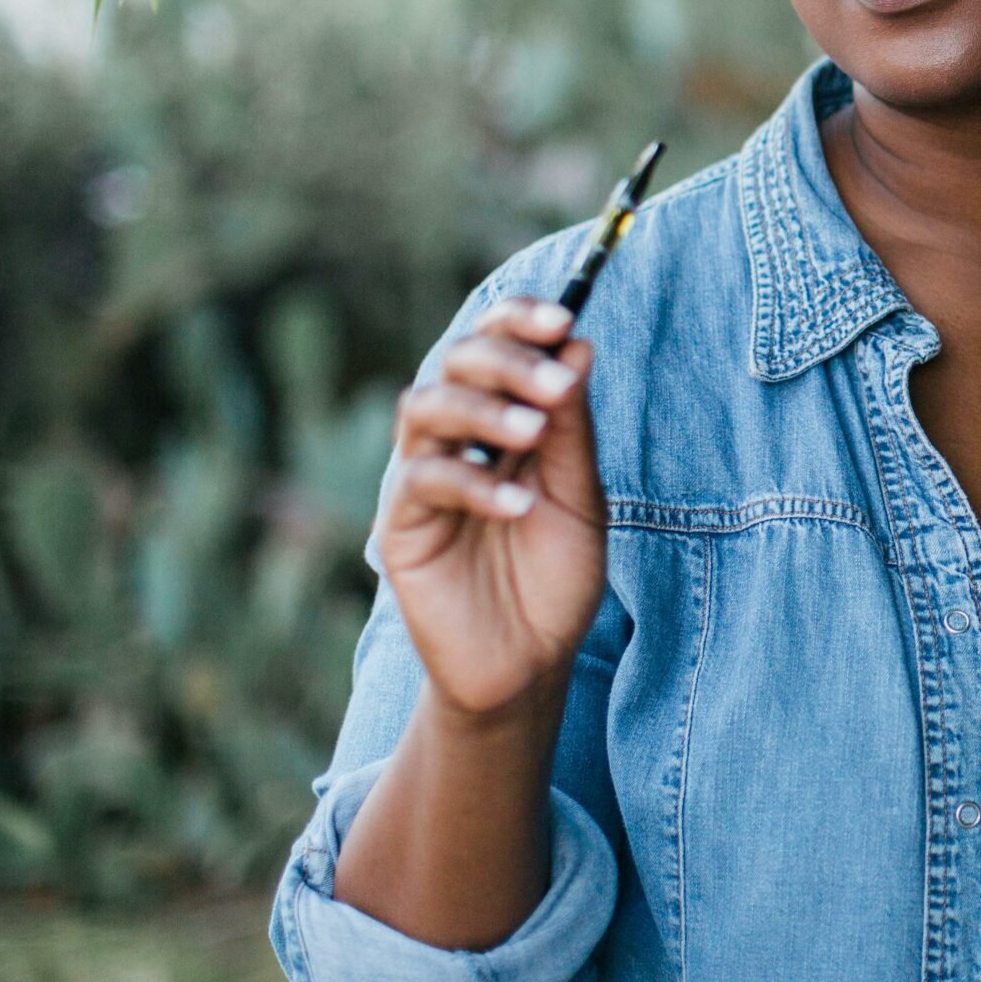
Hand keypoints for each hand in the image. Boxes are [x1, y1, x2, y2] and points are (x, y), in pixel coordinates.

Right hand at [378, 297, 607, 718]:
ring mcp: (421, 477)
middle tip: (555, 383)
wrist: (529, 663)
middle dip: (506, 359)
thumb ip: (574, 427)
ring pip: (425, 407)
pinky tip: (518, 504)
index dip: (519, 319)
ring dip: (482, 410)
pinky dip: (471, 483)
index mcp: (500, 419)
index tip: (563, 317)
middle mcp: (454, 437)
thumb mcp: (580, 497)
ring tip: (535, 432)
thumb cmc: (555, 576)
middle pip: (455, 362)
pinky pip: (420, 481)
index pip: (495, 343)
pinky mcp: (400, 526)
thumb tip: (577, 344)